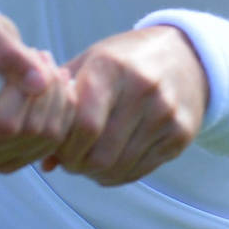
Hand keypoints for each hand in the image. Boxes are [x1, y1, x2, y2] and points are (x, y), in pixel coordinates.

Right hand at [0, 10, 74, 173]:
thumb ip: (9, 54)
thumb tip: (39, 84)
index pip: (3, 122)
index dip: (27, 91)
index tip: (34, 56)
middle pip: (26, 132)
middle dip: (48, 90)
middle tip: (45, 58)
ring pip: (44, 139)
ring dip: (58, 99)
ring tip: (50, 70)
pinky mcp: (6, 159)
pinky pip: (48, 144)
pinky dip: (61, 114)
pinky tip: (57, 88)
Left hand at [43, 25, 208, 185]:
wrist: (184, 54)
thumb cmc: (124, 61)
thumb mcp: (90, 64)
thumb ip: (61, 105)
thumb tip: (45, 161)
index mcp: (111, 66)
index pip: (84, 125)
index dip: (65, 147)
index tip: (58, 149)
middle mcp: (143, 87)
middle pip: (101, 153)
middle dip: (79, 165)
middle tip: (72, 162)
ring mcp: (166, 111)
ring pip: (120, 167)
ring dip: (98, 174)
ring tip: (90, 162)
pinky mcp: (181, 132)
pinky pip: (141, 170)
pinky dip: (120, 174)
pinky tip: (113, 161)